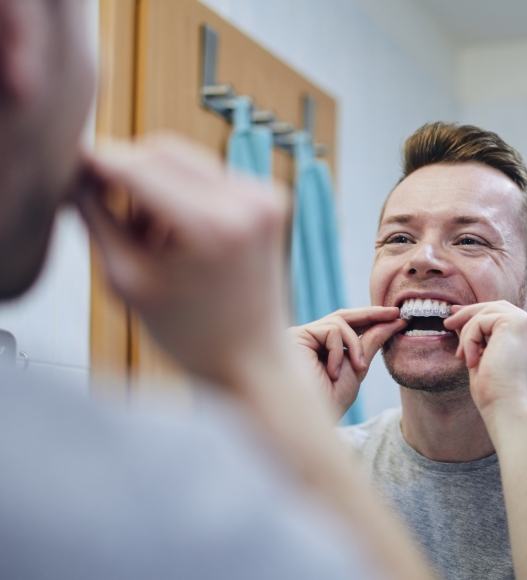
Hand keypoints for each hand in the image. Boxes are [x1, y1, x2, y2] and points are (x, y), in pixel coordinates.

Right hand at [76, 134, 288, 388]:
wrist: (252, 358)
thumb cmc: (191, 335)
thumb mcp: (129, 282)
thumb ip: (98, 220)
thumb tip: (78, 175)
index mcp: (213, 227)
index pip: (138, 168)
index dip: (99, 162)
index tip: (71, 164)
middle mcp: (248, 202)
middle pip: (163, 151)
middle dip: (126, 171)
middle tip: (103, 203)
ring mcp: (266, 197)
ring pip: (186, 160)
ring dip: (154, 183)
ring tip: (148, 237)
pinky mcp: (270, 199)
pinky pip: (210, 175)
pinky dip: (183, 191)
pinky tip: (175, 233)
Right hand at [288, 308, 406, 415]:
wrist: (308, 421)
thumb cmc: (329, 402)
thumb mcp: (356, 369)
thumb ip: (369, 344)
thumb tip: (391, 323)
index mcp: (320, 348)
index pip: (347, 326)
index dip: (372, 319)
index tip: (397, 318)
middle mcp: (308, 339)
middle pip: (342, 316)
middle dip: (371, 314)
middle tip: (395, 314)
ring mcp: (300, 336)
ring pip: (339, 322)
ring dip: (355, 345)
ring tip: (358, 368)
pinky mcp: (296, 336)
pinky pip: (331, 330)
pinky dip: (339, 351)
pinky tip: (332, 373)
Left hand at [444, 300, 526, 416]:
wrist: (508, 407)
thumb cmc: (498, 392)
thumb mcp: (489, 357)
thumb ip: (481, 337)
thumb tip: (460, 320)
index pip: (508, 315)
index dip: (482, 314)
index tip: (458, 317)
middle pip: (498, 307)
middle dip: (470, 313)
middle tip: (448, 323)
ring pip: (486, 314)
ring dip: (468, 334)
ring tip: (461, 356)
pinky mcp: (517, 322)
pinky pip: (480, 322)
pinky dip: (469, 340)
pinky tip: (471, 362)